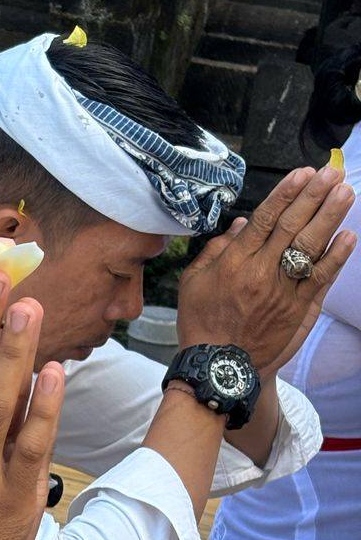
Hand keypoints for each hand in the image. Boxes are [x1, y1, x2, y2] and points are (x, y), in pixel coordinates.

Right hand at [178, 164, 356, 377]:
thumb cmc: (202, 323)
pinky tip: (348, 236)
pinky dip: (336, 257)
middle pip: (292, 227)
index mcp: (234, 264)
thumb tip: (242, 225)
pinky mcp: (297, 310)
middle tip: (332, 172)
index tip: (302, 174)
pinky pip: (320, 279)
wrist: (219, 367)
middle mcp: (261, 274)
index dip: (286, 194)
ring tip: (346, 192)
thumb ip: (216, 250)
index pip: (265, 220)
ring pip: (310, 248)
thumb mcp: (194, 283)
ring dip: (330, 218)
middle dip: (313, 196)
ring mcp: (282, 292)